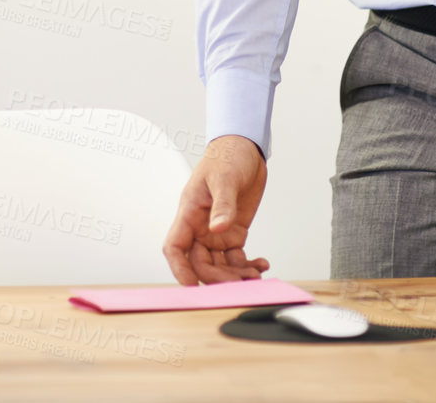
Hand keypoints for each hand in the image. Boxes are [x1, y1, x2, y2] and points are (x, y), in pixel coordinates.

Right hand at [162, 134, 269, 284]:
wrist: (245, 149)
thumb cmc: (226, 156)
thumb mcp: (224, 178)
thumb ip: (223, 204)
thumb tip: (218, 228)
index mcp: (189, 213)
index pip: (175, 247)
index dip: (179, 268)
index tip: (190, 285)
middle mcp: (200, 227)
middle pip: (200, 263)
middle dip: (218, 277)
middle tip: (241, 282)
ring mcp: (217, 232)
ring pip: (220, 265)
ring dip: (236, 275)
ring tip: (256, 274)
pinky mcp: (233, 233)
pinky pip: (236, 258)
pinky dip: (247, 265)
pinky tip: (261, 264)